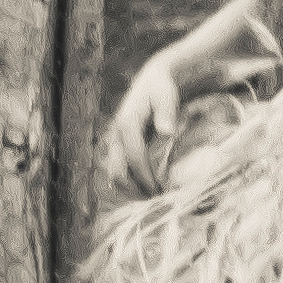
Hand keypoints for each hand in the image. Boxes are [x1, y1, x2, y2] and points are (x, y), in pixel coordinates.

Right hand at [108, 55, 180, 196]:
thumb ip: (167, 112)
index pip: (134, 156)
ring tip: (152, 199)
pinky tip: (145, 191)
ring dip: (131, 190)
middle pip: (118, 170)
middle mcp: (116, 134)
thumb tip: (167, 132)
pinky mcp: (118, 146)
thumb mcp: (166, 94)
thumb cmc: (162, 88)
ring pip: (115, 173)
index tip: (160, 192)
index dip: (145, 176)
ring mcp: (115, 141)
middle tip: (157, 201)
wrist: (152, 80)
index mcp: (126, 123)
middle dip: (135, 189)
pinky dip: (130, 183)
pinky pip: (118, 170)